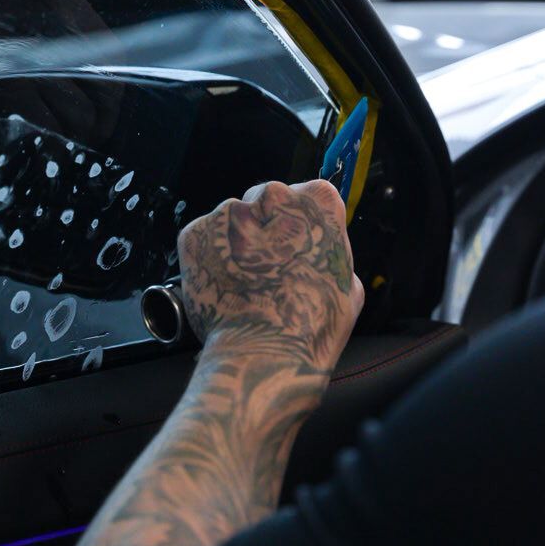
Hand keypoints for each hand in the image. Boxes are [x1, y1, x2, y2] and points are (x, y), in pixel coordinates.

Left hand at [177, 180, 364, 372]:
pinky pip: (205, 239)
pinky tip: (224, 286)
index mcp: (316, 201)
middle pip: (265, 202)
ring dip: (235, 245)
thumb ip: (330, 255)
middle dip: (264, 229)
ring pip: (232, 221)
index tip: (296, 248)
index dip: (299, 224)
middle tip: (268, 271)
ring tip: (243, 285)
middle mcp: (271, 194)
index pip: (307, 196)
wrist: (264, 350)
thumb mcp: (348, 285)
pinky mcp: (195, 233)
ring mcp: (228, 211)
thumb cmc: (313, 322)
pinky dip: (210, 259)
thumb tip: (319, 254)